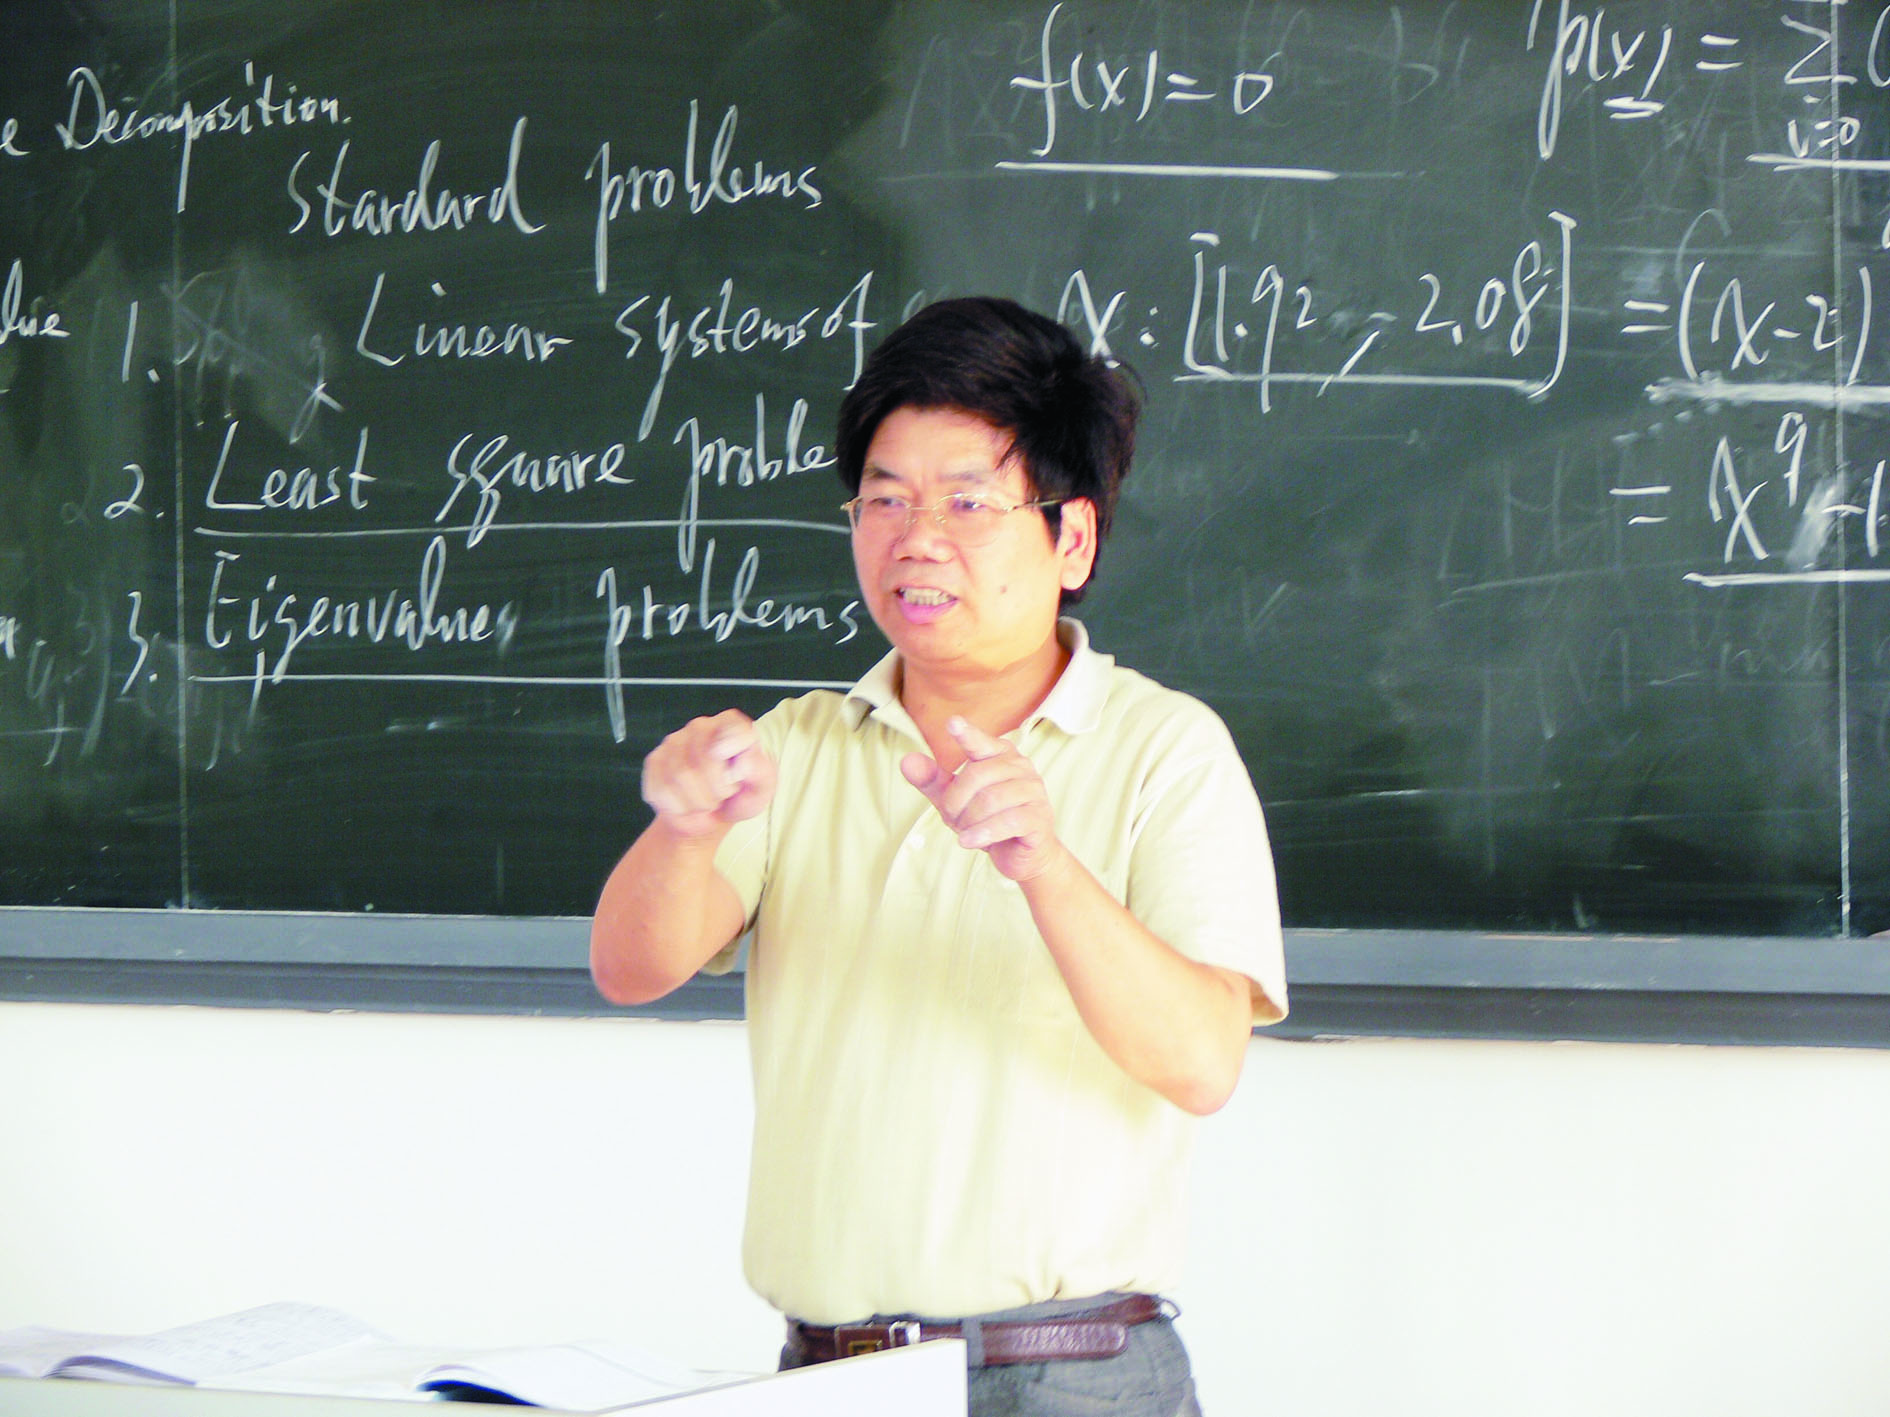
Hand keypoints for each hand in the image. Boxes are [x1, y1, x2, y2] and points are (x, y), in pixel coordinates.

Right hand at [641, 710, 776, 837]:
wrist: (712, 816)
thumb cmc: (739, 796)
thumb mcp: (761, 787)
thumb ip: (759, 771)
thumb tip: (743, 762)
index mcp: (731, 723)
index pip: (734, 730)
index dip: (735, 756)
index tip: (738, 775)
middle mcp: (700, 726)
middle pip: (706, 759)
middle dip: (718, 790)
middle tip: (723, 794)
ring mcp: (673, 742)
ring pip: (681, 776)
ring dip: (699, 801)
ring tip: (707, 799)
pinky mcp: (654, 762)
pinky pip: (662, 789)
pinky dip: (679, 807)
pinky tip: (687, 803)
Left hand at [901, 717, 1062, 881]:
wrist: (1020, 855)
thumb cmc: (986, 819)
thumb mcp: (953, 800)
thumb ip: (932, 780)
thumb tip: (906, 760)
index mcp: (1000, 754)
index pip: (980, 743)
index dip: (967, 735)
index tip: (952, 723)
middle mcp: (1021, 766)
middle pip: (976, 776)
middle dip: (956, 802)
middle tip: (953, 819)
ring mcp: (1034, 791)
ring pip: (990, 800)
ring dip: (969, 821)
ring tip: (966, 832)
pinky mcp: (1039, 817)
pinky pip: (1008, 821)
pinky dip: (983, 833)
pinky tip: (967, 841)